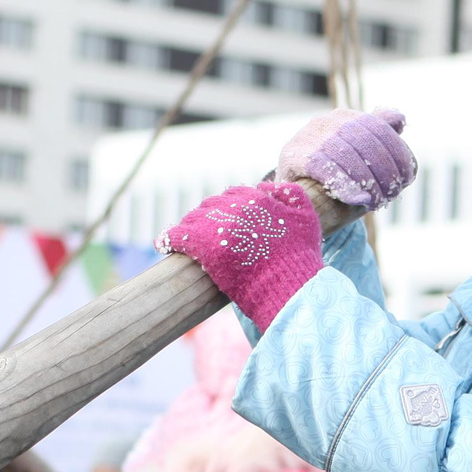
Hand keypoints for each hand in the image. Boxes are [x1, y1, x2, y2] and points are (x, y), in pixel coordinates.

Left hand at [160, 182, 324, 326]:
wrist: (289, 287)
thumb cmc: (299, 258)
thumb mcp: (307, 219)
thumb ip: (292, 195)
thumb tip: (267, 185)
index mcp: (256, 198)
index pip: (235, 194)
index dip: (231, 207)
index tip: (228, 220)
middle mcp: (235, 207)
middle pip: (212, 206)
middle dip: (209, 217)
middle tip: (207, 234)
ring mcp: (218, 226)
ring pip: (193, 219)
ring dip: (189, 228)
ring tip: (185, 240)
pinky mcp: (203, 246)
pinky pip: (177, 236)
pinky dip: (168, 239)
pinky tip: (163, 245)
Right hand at [278, 108, 415, 208]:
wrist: (290, 196)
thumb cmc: (329, 176)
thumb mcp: (355, 154)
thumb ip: (375, 135)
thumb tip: (400, 120)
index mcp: (344, 117)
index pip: (378, 128)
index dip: (396, 153)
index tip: (406, 178)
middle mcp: (325, 121)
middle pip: (364, 142)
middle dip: (383, 170)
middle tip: (392, 194)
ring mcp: (306, 136)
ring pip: (346, 155)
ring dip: (367, 181)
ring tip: (377, 201)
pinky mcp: (292, 155)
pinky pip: (324, 168)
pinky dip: (345, 186)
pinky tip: (359, 201)